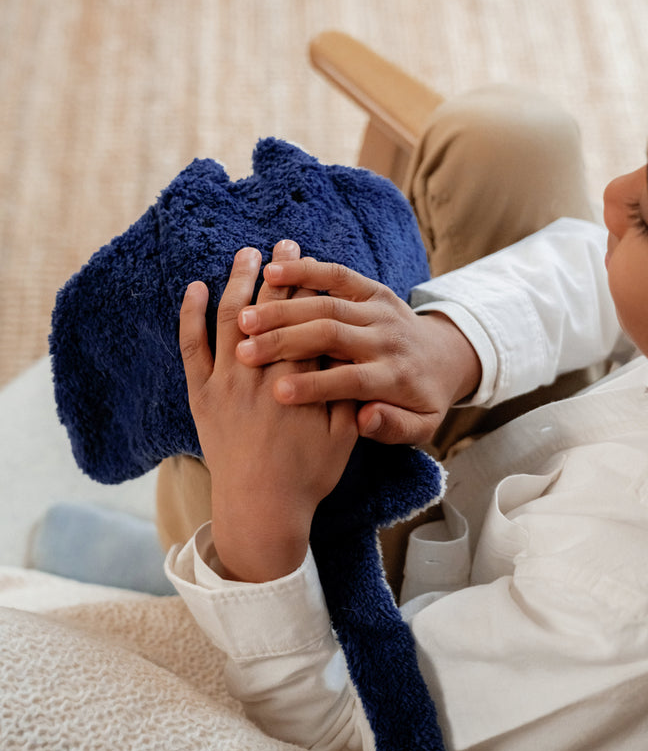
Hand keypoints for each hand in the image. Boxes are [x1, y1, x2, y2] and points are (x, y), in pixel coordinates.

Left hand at [179, 241, 357, 581]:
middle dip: (276, 272)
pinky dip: (191, 315)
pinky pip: (192, 347)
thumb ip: (348, 394)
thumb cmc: (308, 475)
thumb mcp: (343, 436)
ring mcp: (226, 383)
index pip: (303, 318)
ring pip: (230, 319)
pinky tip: (196, 288)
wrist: (261, 509)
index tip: (307, 258)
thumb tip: (353, 354)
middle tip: (282, 242)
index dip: (306, 284)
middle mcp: (260, 374)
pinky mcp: (202, 395)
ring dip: (238, 282)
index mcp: (299, 379)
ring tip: (245, 255)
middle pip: (267, 309)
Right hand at [235, 253, 481, 445]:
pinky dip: (305, 271)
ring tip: (245, 317)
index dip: (316, 386)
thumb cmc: (421, 401)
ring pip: (328, 303)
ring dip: (284, 308)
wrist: (445, 358)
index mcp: (395, 376)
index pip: (353, 380)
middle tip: (245, 351)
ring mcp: (379, 310)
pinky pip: (338, 275)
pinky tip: (271, 273)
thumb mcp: (420, 426)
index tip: (277, 393)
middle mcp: (387, 339)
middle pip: (333, 334)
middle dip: (287, 341)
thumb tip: (365, 419)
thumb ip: (394, 427)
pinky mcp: (372, 289)